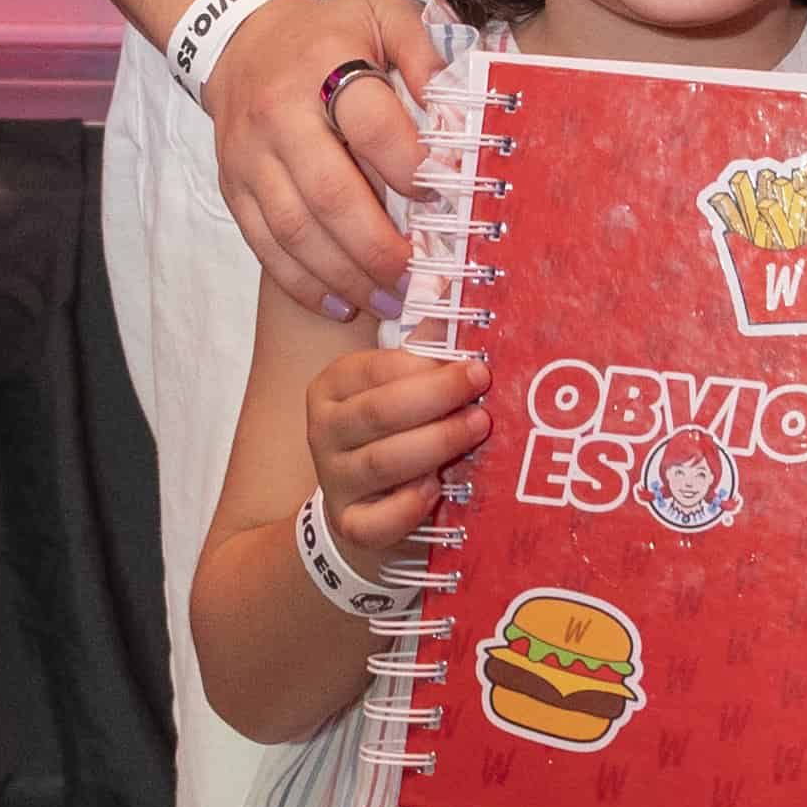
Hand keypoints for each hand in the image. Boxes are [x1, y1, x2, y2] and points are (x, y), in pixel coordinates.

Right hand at [213, 0, 445, 320]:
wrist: (242, 40)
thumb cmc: (328, 34)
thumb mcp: (382, 14)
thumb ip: (425, 53)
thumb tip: (457, 114)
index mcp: (324, 63)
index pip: (369, 124)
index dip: (410, 166)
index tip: (444, 199)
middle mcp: (280, 113)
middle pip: (328, 192)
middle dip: (378, 246)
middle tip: (420, 276)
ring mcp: (250, 155)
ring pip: (294, 230)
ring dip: (345, 276)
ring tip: (390, 300)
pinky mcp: (232, 186)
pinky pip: (264, 246)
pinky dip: (302, 283)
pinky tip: (340, 304)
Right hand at [307, 343, 490, 573]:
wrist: (365, 507)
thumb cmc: (393, 432)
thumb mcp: (400, 385)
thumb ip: (422, 344)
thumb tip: (448, 281)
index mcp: (334, 387)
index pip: (376, 368)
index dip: (426, 365)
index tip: (473, 364)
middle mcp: (325, 431)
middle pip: (379, 412)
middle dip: (436, 398)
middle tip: (481, 391)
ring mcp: (335, 480)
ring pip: (382, 462)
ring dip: (435, 444)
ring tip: (475, 428)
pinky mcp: (350, 524)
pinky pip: (376, 521)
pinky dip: (406, 507)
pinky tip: (435, 489)